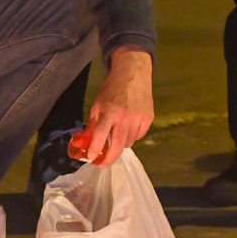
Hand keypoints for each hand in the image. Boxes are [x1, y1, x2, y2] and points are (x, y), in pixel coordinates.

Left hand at [76, 48, 153, 165]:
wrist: (133, 74)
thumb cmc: (112, 89)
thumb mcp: (98, 104)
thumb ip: (94, 123)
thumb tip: (88, 142)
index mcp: (109, 112)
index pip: (100, 135)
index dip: (95, 149)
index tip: (91, 158)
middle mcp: (125, 117)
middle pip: (118, 146)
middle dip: (110, 158)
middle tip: (103, 164)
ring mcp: (139, 118)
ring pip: (129, 142)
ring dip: (122, 143)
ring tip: (118, 133)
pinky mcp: (148, 118)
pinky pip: (139, 135)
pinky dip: (133, 135)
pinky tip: (129, 126)